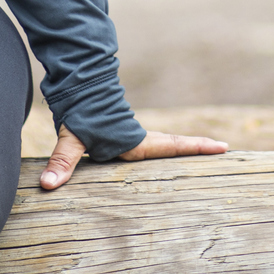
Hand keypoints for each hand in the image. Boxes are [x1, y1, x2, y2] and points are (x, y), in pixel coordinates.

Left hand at [40, 124, 228, 190]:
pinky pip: (151, 145)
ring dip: (184, 147)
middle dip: (198, 147)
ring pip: (165, 143)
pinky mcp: (124, 136)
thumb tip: (49, 186)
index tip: (222, 147)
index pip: (171, 146)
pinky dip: (166, 148)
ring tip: (206, 151)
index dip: (195, 147)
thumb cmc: (78, 113)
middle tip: (224, 149)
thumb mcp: (70, 138)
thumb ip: (62, 161)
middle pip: (175, 144)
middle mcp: (138, 140)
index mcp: (134, 142)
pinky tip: (167, 156)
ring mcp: (133, 137)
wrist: (77, 88)